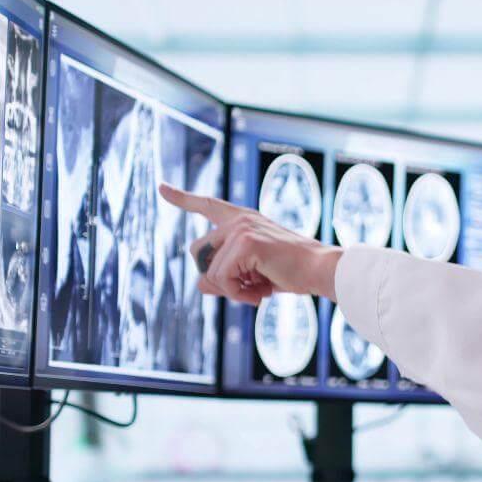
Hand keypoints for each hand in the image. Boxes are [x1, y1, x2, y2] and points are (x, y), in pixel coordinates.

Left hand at [160, 184, 341, 305]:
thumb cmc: (291, 272)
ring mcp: (241, 228)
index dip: (182, 198)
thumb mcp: (251, 275)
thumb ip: (224, 276)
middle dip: (215, 278)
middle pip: (197, 254)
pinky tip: (259, 293)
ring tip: (258, 291)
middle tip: (247, 288)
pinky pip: (222, 278)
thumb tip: (199, 284)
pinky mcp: (246, 242)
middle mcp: (238, 219)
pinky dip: (238, 294)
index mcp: (242, 220)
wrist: (319, 270)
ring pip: (209, 271)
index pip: (207, 205)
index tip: (162, 187)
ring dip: (231, 290)